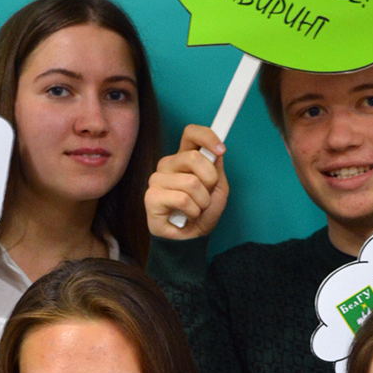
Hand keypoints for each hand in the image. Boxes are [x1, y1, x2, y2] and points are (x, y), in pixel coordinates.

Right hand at [145, 124, 228, 238]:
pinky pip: (182, 199)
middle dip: (210, 180)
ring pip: (191, 182)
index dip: (207, 137)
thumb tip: (215, 151)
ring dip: (202, 201)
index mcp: (183, 159)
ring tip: (196, 209)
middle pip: (193, 157)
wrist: (192, 238)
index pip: (191, 134)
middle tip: (206, 195)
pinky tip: (186, 216)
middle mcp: (168, 165)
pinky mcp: (151, 197)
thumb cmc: (202, 212)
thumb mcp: (218, 188)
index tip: (221, 150)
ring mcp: (157, 180)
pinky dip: (193, 211)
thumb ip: (216, 168)